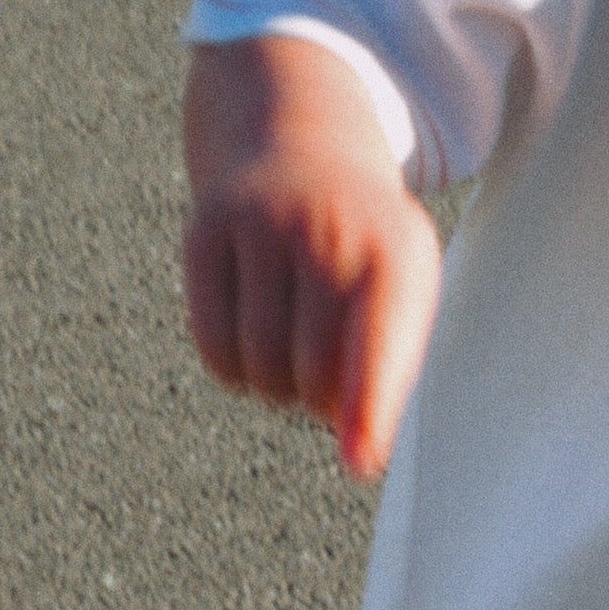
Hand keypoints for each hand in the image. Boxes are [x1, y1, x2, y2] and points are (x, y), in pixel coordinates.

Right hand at [181, 36, 440, 477]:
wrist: (301, 144)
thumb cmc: (365, 250)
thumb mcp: (402, 287)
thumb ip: (390, 368)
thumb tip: (357, 456)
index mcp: (394, 253)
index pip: (376, 346)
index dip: (368, 410)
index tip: (359, 465)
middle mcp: (328, 232)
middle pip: (312, 372)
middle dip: (321, 402)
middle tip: (328, 385)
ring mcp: (261, 226)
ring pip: (259, 366)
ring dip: (277, 390)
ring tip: (295, 359)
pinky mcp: (206, 233)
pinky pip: (214, 346)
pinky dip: (235, 371)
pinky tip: (255, 347)